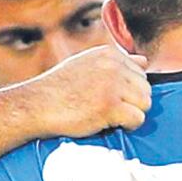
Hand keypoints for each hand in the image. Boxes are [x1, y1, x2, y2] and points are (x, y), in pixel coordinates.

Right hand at [23, 44, 153, 138]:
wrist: (35, 105)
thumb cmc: (58, 89)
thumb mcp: (86, 65)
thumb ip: (115, 63)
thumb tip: (143, 61)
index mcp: (108, 54)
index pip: (140, 72)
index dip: (127, 90)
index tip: (107, 97)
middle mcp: (113, 65)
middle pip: (146, 89)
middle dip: (131, 103)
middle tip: (108, 110)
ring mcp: (112, 85)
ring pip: (145, 103)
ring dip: (130, 114)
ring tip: (108, 116)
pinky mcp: (110, 105)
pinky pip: (138, 118)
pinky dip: (127, 126)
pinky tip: (108, 123)